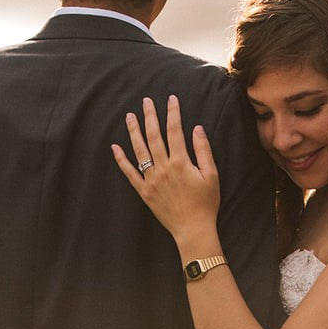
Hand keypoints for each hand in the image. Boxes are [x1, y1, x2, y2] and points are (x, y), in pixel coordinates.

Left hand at [112, 95, 221, 241]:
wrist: (193, 229)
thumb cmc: (206, 203)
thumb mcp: (212, 175)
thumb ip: (203, 150)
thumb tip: (197, 129)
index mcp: (181, 162)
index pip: (175, 130)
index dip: (173, 113)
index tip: (171, 99)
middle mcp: (163, 168)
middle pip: (154, 136)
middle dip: (150, 116)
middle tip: (146, 101)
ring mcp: (151, 180)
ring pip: (140, 150)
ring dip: (134, 132)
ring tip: (130, 116)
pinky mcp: (144, 191)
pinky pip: (129, 173)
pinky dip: (121, 160)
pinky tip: (115, 147)